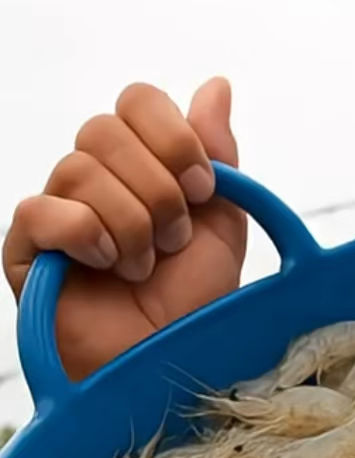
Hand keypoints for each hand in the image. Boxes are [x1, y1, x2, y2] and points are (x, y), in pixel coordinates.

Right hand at [2, 78, 246, 381]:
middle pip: (104, 128)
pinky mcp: (27, 253)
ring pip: (79, 170)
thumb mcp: (223, 229)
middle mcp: (93, 183)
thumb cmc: (194, 312)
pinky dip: (84, 235)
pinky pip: (41, 211)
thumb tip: (216, 84)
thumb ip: (218, 158)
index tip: (203, 190)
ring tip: (142, 270)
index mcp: (138, 168)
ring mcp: (56, 216)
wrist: (169, 373)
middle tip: (173, 240)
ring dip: (129, 225)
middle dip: (156, 188)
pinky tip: (105, 266)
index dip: (173, 137)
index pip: (137, 100)